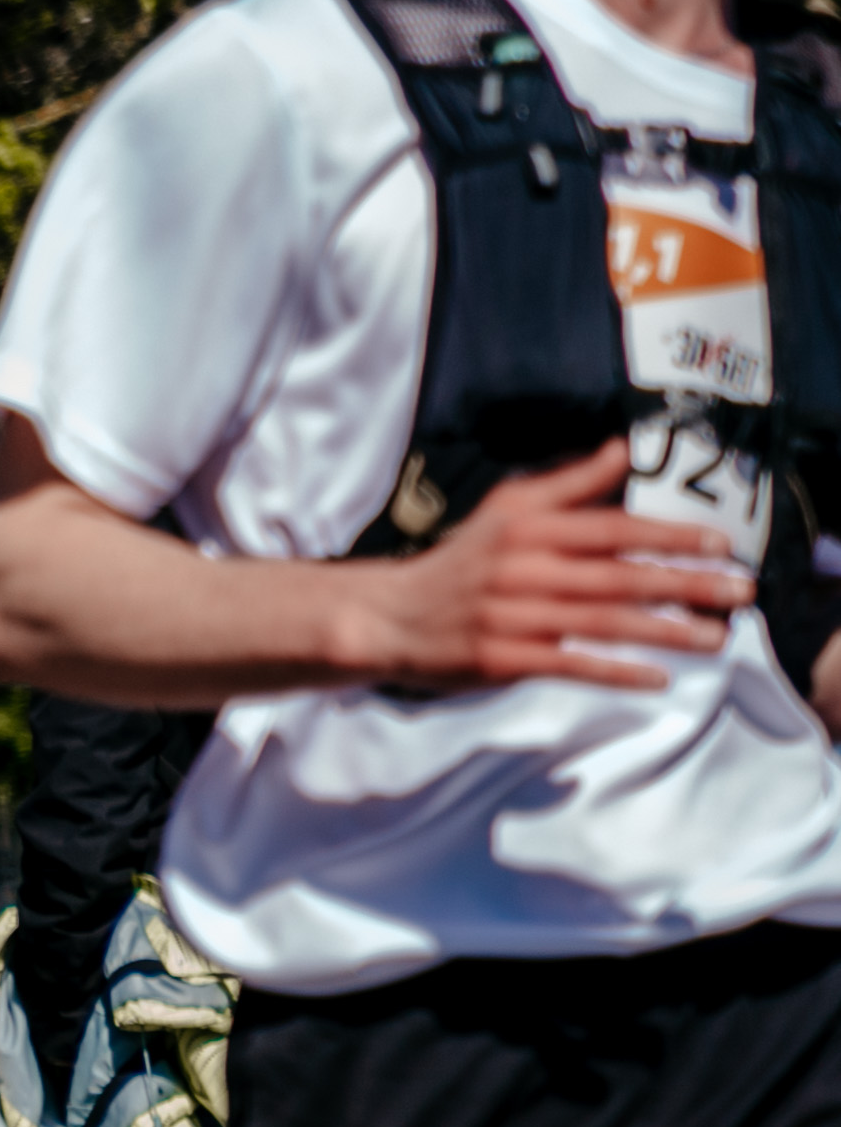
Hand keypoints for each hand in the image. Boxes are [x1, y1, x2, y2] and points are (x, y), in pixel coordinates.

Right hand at [351, 437, 751, 691]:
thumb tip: (623, 448)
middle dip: (685, 585)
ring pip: (603, 622)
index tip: (720, 544)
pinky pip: (569, 664)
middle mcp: (522, 568)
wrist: (388, 618)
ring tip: (716, 639)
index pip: (612, 528)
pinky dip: (616, 672)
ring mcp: (511, 616)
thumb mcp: (507, 509)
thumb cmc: (459, 563)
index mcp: (529, 527)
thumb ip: (570, 483)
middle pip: (619, 576)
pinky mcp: (502, 658)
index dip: (669, 536)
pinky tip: (657, 678)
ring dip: (666, 632)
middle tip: (739, 591)